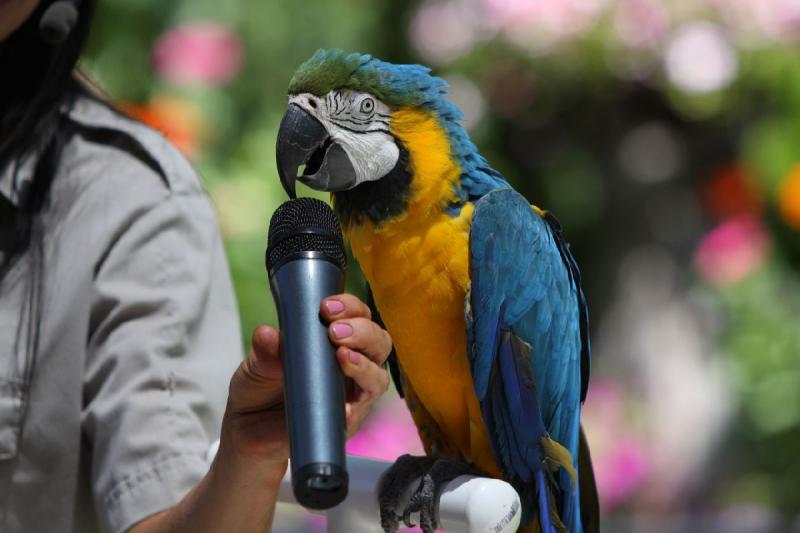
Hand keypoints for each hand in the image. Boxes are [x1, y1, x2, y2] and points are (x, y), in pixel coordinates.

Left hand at [219, 293, 391, 482]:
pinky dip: (355, 406)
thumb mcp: (255, 366)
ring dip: (365, 365)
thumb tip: (267, 333)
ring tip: (342, 356)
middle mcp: (350, 364)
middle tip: (335, 332)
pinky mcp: (346, 423)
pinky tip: (344, 406)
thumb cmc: (258, 390)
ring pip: (378, 376)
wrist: (248, 432)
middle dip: (363, 331)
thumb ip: (264, 350)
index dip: (350, 307)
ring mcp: (351, 394)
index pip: (357, 315)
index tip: (327, 307)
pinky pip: (361, 413)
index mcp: (332, 340)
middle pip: (378, 342)